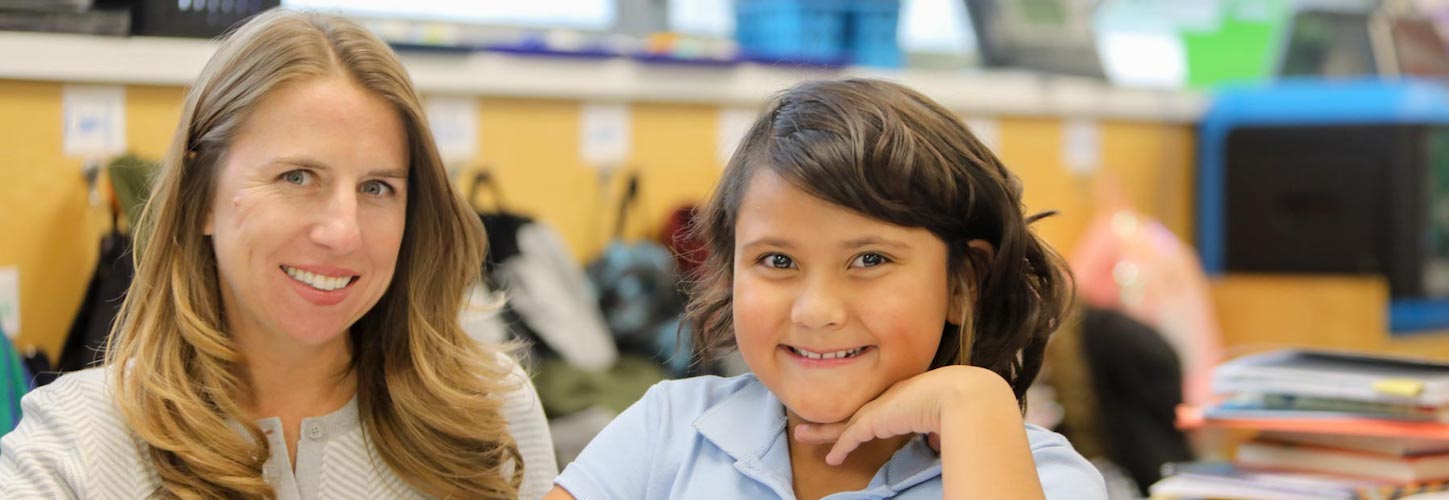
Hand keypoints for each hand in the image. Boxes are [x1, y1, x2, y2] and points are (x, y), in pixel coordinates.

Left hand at [792, 365, 1014, 465]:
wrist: (961, 394)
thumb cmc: (962, 403)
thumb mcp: (945, 418)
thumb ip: (935, 428)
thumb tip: (935, 441)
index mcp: (906, 395)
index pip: (878, 408)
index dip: (863, 417)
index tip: (851, 424)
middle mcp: (889, 398)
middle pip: (855, 412)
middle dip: (832, 420)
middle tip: (809, 426)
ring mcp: (881, 407)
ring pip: (845, 422)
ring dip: (824, 432)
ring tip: (802, 435)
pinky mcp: (875, 420)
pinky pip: (851, 437)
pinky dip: (840, 448)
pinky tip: (830, 459)